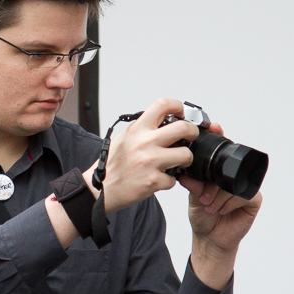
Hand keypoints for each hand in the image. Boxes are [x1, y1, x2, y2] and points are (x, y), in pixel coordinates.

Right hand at [92, 98, 200, 213]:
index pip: (162, 105)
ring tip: (177, 162)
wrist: (101, 189)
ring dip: (185, 159)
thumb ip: (143, 129)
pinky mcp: (153, 181)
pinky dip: (168, 181)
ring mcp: (150, 162)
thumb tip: (162, 121)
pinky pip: (173, 179)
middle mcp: (144, 143)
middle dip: (192, 132)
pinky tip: (159, 179)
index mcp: (137, 130)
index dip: (177, 105)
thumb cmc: (112, 165)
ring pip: (185, 155)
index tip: (182, 112)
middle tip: (191, 136)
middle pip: (183, 128)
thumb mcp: (125, 138)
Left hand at [179, 122, 262, 287]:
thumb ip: (192, 183)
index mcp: (220, 172)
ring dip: (219, 194)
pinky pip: (245, 194)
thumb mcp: (193, 196)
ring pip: (236, 182)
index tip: (215, 128)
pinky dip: (229, 202)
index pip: (223, 152)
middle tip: (203, 192)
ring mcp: (246, 187)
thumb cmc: (202, 215)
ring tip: (208, 204)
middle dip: (215, 179)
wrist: (209, 238)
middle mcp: (234, 177)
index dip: (220, 138)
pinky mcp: (254, 200)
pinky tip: (220, 209)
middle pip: (230, 165)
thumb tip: (185, 172)